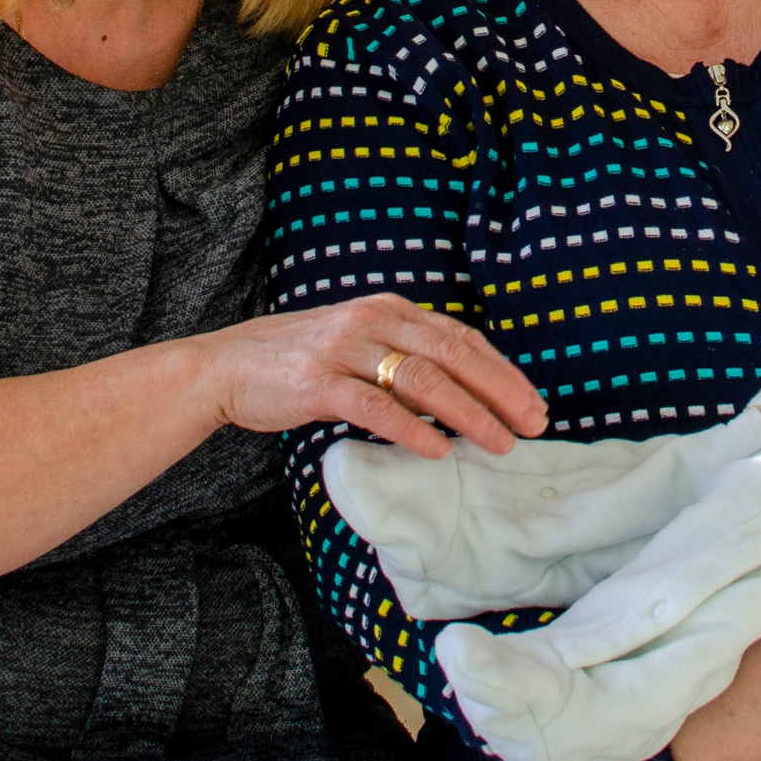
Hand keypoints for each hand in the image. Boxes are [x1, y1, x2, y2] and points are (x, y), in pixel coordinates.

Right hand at [203, 293, 547, 456]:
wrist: (226, 366)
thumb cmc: (298, 361)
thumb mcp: (359, 344)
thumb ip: (403, 359)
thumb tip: (462, 393)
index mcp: (389, 310)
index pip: (461, 338)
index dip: (502, 371)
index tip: (533, 403)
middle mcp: (373, 321)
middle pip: (452, 354)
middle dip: (499, 391)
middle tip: (533, 424)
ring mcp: (344, 349)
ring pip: (422, 378)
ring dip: (467, 413)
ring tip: (498, 442)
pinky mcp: (317, 383)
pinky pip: (374, 406)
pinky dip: (411, 428)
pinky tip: (438, 450)